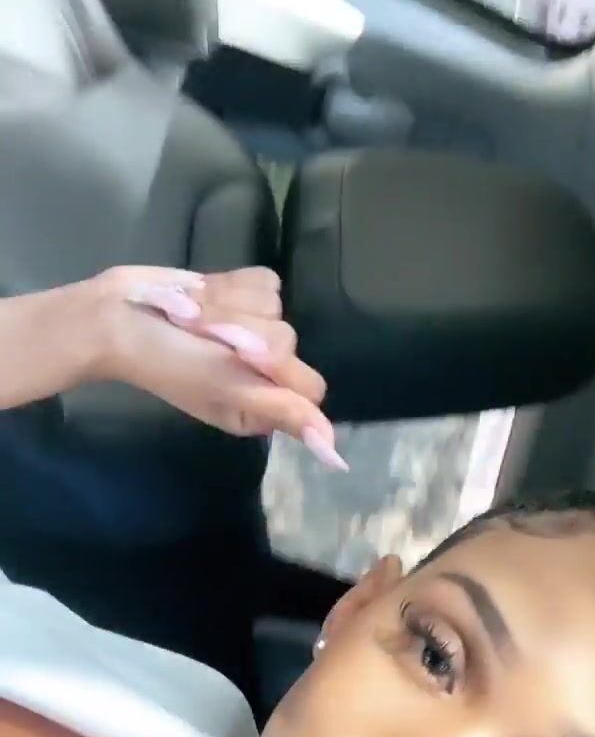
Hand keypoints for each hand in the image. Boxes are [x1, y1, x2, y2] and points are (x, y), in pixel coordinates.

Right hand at [94, 266, 346, 468]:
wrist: (117, 317)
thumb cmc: (167, 362)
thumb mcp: (227, 391)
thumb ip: (283, 413)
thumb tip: (334, 456)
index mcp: (263, 408)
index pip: (308, 386)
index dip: (273, 367)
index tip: (236, 358)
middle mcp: (265, 374)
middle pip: (290, 341)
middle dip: (244, 333)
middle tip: (205, 341)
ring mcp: (255, 331)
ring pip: (276, 308)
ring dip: (230, 308)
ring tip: (195, 319)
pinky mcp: (243, 296)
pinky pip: (265, 281)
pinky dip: (230, 285)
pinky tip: (202, 298)